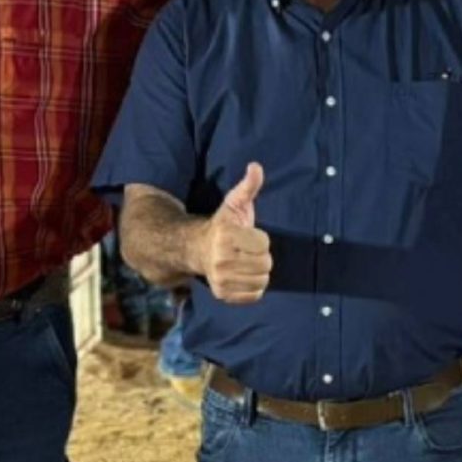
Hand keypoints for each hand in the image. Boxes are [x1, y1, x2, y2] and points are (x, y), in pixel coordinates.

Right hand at [200, 163, 272, 304]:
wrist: (195, 249)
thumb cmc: (222, 225)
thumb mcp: (234, 204)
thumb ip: (248, 186)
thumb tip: (256, 166)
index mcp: (225, 236)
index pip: (263, 243)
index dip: (260, 238)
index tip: (247, 235)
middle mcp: (221, 259)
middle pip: (265, 264)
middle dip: (261, 256)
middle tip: (248, 250)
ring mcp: (220, 279)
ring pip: (262, 280)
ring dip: (259, 272)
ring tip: (246, 263)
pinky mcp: (222, 294)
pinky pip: (254, 295)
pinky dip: (253, 288)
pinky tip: (243, 276)